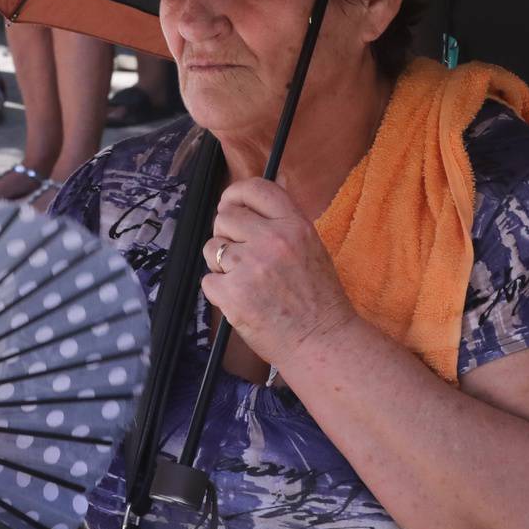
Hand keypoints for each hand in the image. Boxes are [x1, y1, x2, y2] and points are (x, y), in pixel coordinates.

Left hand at [203, 178, 355, 367]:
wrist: (321, 341)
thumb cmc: (318, 299)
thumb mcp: (311, 247)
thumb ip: (281, 224)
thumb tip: (247, 208)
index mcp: (295, 225)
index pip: (255, 188)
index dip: (236, 193)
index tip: (230, 203)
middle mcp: (272, 240)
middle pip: (225, 217)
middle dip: (227, 234)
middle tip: (242, 256)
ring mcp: (250, 266)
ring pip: (212, 248)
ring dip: (221, 264)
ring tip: (246, 281)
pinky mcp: (232, 294)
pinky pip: (208, 281)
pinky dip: (219, 292)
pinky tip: (242, 300)